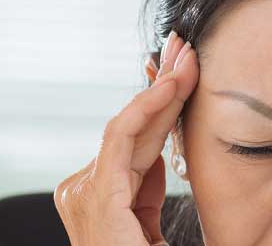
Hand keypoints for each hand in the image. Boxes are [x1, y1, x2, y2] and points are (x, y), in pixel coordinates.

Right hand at [54, 33, 197, 245]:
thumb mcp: (151, 224)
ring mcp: (83, 194)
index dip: (159, 104)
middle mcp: (83, 192)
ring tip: (188, 58)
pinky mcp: (95, 197)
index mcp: (101, 199)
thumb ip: (150, 189)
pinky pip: (121, 140)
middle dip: (160, 85)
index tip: (183, 70)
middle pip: (129, 129)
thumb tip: (164, 152)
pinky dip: (146, 108)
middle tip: (186, 47)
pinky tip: (171, 87)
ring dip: (161, 89)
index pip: (132, 140)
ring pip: (127, 129)